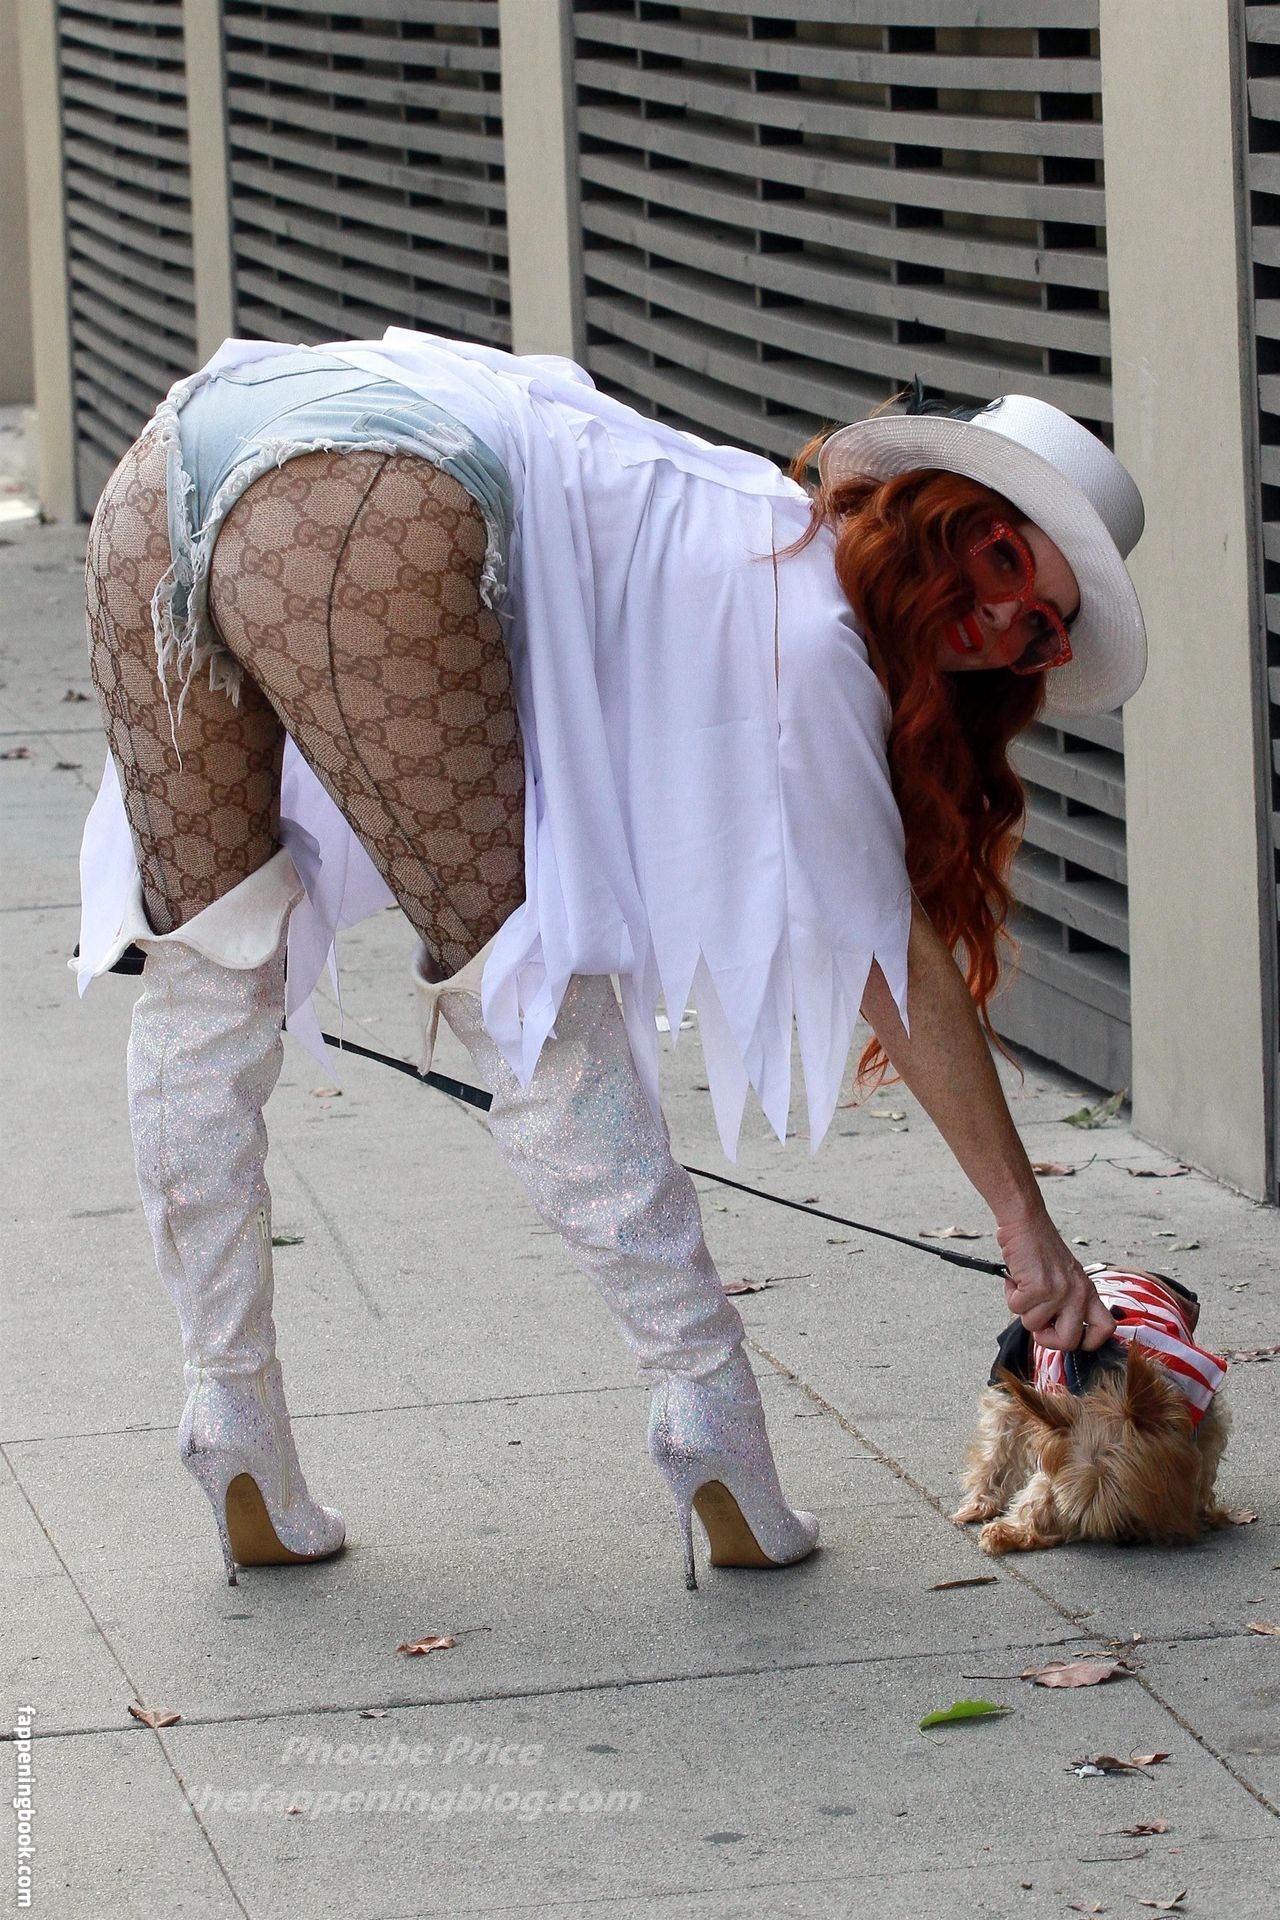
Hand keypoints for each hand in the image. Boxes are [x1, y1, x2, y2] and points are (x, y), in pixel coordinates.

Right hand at [996, 1207, 1115, 1352]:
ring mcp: (1060, 1292)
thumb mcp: (1066, 1277)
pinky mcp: (1039, 1287)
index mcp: (1088, 1292)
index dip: (1086, 1342)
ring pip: (1033, 1325)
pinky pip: (1017, 1308)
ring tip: (1024, 1285)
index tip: (1067, 1334)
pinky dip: (1010, 1295)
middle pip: (1069, 1342)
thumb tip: (1054, 1331)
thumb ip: (1068, 1302)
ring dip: (1022, 1308)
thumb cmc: (1040, 1249)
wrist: (1026, 1222)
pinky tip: (1016, 1278)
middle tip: (1037, 1322)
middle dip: (1046, 1338)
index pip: (1105, 1329)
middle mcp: (1079, 1294)